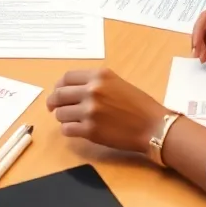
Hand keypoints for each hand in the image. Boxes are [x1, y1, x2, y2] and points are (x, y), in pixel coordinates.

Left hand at [46, 68, 169, 154]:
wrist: (153, 126)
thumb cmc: (139, 105)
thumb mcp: (116, 83)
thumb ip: (95, 83)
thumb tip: (71, 89)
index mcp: (99, 76)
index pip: (66, 77)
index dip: (58, 86)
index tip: (57, 92)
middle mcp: (92, 90)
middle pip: (59, 95)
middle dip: (53, 102)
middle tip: (53, 107)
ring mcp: (89, 111)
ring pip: (61, 114)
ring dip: (62, 117)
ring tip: (71, 120)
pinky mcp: (90, 130)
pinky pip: (67, 129)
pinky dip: (68, 130)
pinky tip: (76, 130)